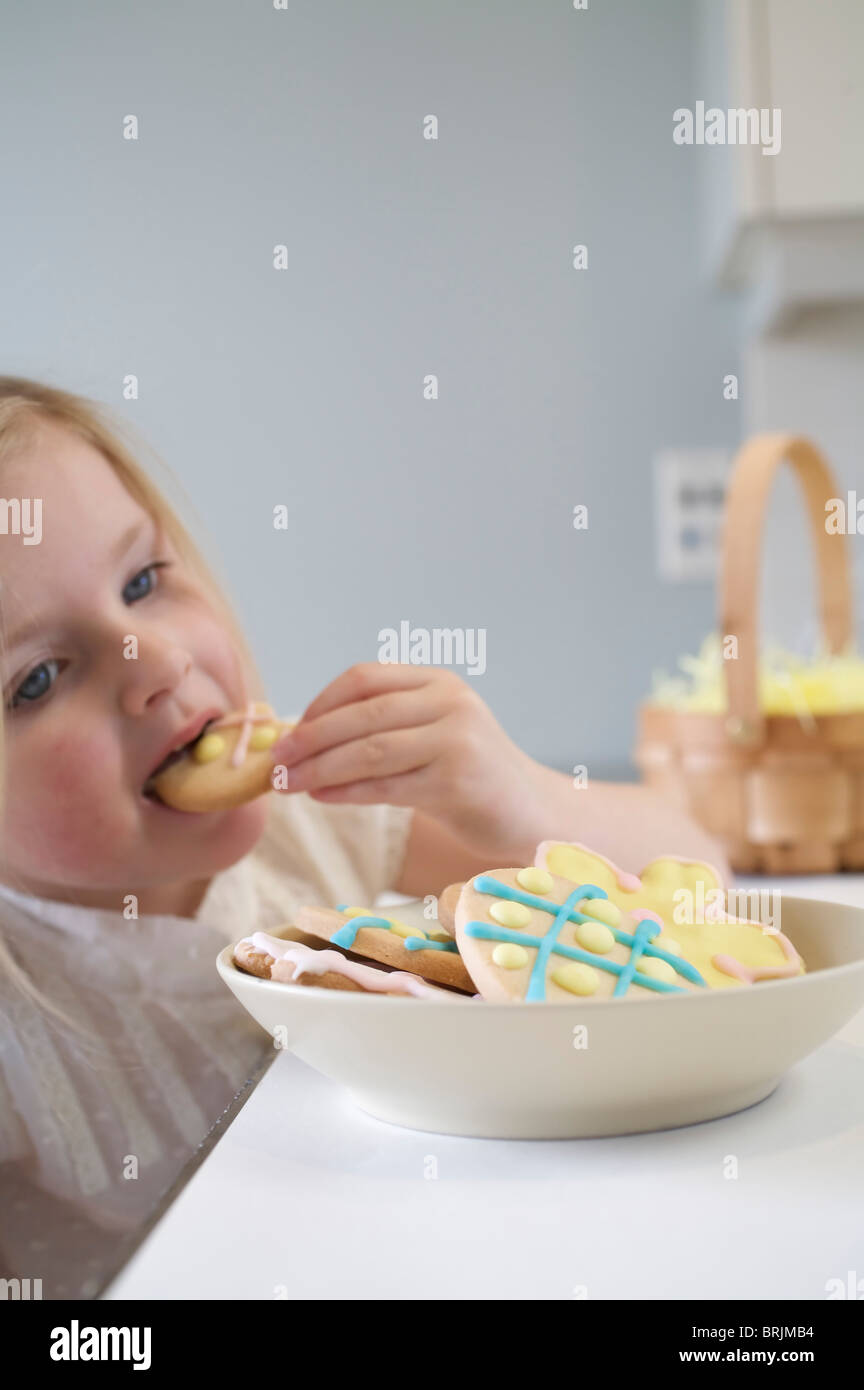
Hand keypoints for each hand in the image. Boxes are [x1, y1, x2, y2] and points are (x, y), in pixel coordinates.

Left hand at [270, 663, 547, 859]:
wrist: (532, 812)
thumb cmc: (471, 777)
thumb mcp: (432, 736)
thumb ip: (383, 727)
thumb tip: (305, 738)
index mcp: (439, 683)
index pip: (366, 678)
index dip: (321, 703)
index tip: (293, 730)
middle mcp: (450, 703)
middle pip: (363, 713)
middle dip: (312, 737)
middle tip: (277, 760)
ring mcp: (456, 740)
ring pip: (370, 750)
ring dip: (321, 768)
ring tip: (290, 784)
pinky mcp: (456, 781)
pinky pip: (386, 786)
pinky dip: (346, 792)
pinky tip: (322, 797)